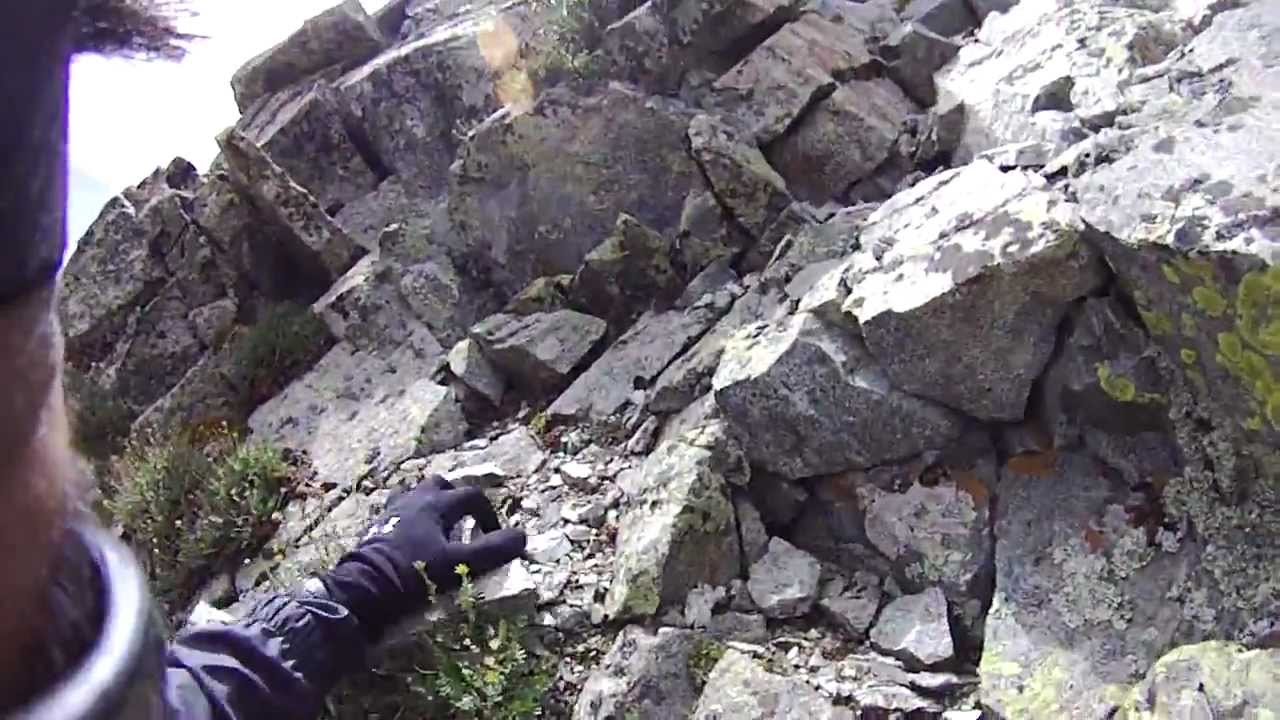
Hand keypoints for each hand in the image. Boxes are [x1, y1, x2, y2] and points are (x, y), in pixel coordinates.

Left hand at [317, 475, 525, 641]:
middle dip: (457, 500)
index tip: (494, 536)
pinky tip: (413, 538)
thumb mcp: (459, 564)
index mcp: (437, 504)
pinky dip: (411, 517)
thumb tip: (522, 536)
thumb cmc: (413, 574)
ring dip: (432, 504)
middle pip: (441, 485)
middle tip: (465, 524)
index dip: (488, 513)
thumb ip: (492, 550)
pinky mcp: (377, 525)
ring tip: (439, 527)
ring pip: (417, 494)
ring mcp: (393, 510)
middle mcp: (415, 499)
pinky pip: (398, 510)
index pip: (472, 496)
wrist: (363, 588)